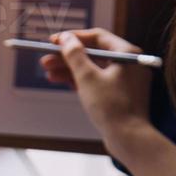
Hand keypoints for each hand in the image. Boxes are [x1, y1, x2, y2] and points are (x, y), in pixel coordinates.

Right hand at [42, 29, 152, 157]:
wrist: (129, 139)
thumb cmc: (112, 107)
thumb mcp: (87, 77)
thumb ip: (74, 55)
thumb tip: (65, 38)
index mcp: (127, 53)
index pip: (97, 37)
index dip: (73, 38)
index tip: (54, 41)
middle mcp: (128, 63)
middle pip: (93, 53)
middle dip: (67, 56)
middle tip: (46, 59)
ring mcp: (124, 80)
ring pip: (92, 69)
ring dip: (69, 69)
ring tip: (48, 72)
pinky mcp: (118, 95)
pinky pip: (96, 81)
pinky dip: (80, 81)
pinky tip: (61, 81)